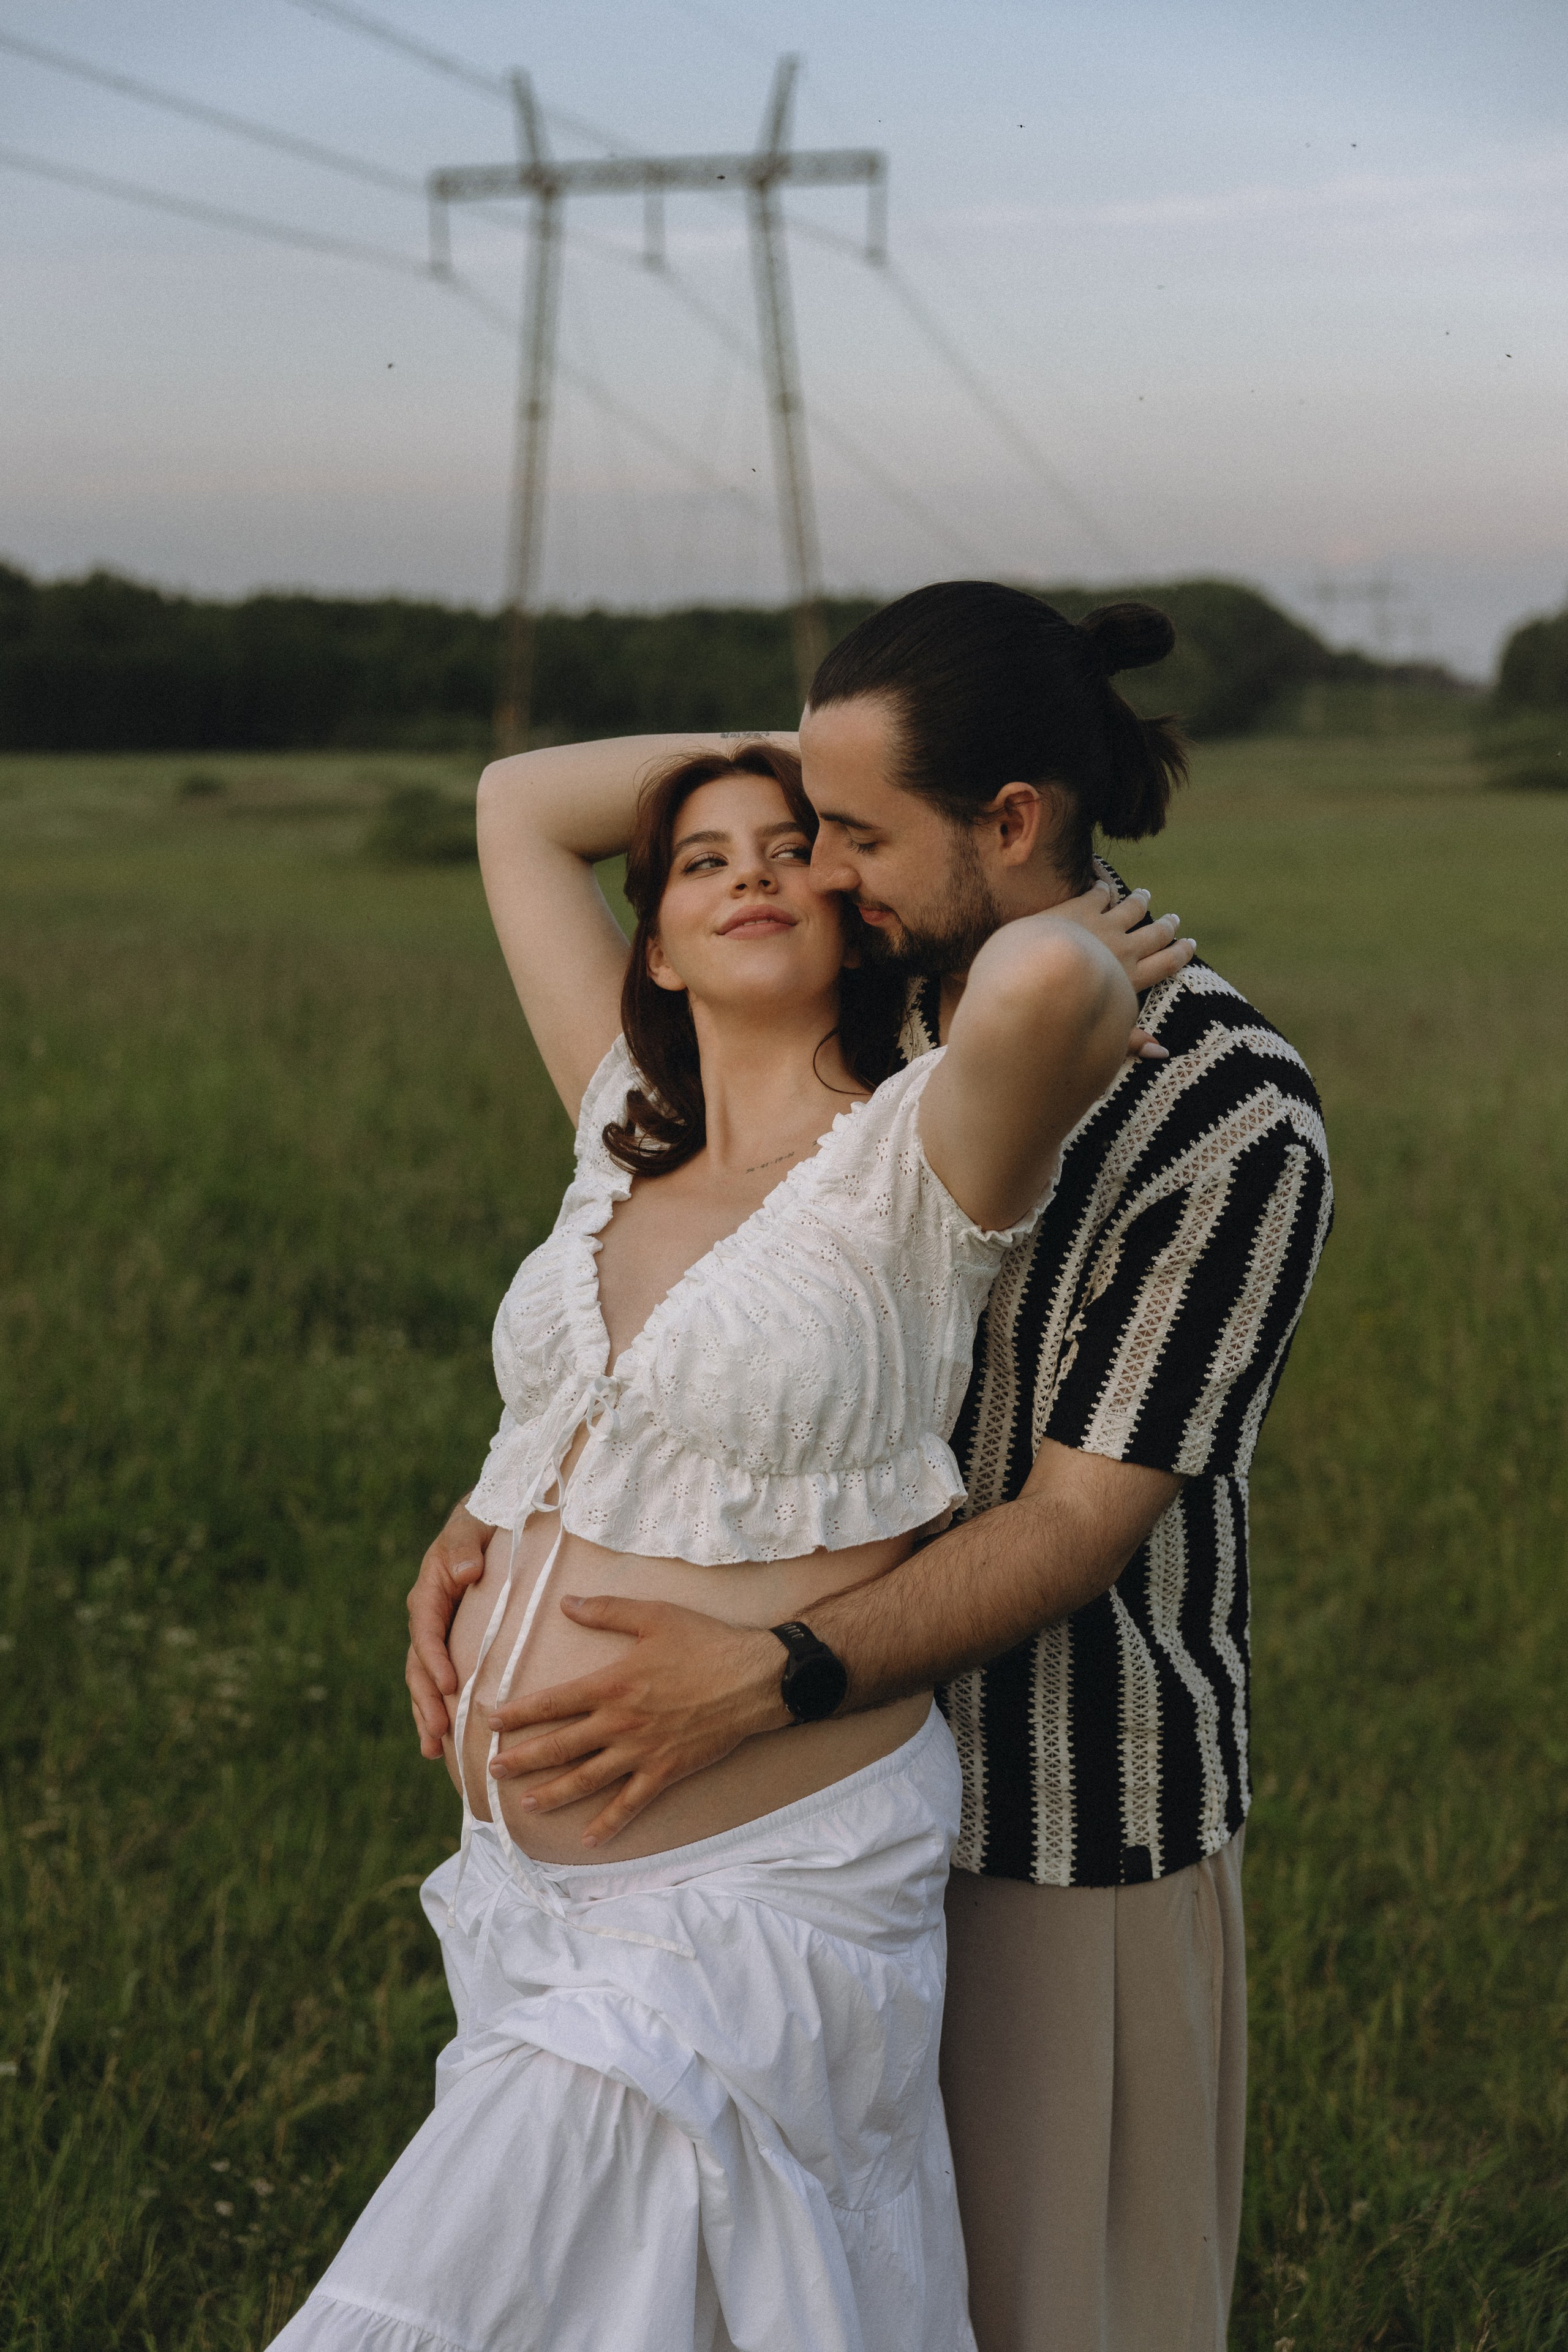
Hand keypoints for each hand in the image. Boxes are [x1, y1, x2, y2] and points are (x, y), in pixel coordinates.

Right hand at [405, 1497, 494, 1757]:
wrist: (488, 1521)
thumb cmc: (481, 1523)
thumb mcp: (470, 1527)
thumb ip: (463, 1546)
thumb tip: (466, 1572)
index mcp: (429, 1593)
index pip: (426, 1632)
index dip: (434, 1661)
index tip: (449, 1686)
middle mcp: (426, 1618)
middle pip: (419, 1666)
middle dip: (426, 1701)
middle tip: (439, 1733)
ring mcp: (436, 1635)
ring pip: (423, 1681)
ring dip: (426, 1714)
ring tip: (433, 1749)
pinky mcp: (449, 1647)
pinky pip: (437, 1682)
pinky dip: (435, 1710)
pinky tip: (440, 1744)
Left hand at [485, 1595, 790, 1846]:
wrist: (755, 1678)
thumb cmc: (705, 1642)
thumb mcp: (653, 1615)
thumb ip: (606, 1611)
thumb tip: (565, 1602)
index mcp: (611, 1684)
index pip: (552, 1702)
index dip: (517, 1713)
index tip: (489, 1720)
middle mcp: (619, 1723)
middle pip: (559, 1746)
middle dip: (521, 1758)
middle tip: (491, 1769)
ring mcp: (642, 1751)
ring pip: (586, 1779)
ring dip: (551, 1793)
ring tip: (523, 1803)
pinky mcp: (666, 1771)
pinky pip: (631, 1803)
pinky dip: (609, 1823)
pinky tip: (588, 1838)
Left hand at [1053, 868, 1194, 1059]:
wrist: (1036, 973)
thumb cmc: (1065, 1010)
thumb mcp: (1102, 1032)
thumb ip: (1132, 1040)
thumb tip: (1162, 1052)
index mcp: (1131, 976)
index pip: (1167, 963)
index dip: (1181, 953)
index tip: (1190, 944)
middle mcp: (1124, 948)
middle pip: (1156, 934)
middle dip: (1168, 925)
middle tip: (1174, 919)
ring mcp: (1105, 925)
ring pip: (1133, 908)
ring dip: (1141, 900)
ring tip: (1145, 895)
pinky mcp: (1083, 908)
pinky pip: (1100, 893)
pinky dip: (1104, 890)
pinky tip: (1103, 886)